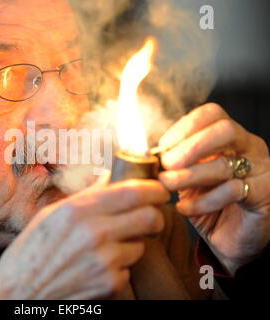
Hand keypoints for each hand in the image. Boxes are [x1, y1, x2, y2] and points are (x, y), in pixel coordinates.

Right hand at [0, 177, 168, 298]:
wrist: (18, 293)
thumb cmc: (30, 252)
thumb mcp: (51, 215)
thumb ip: (85, 197)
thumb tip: (109, 180)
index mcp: (78, 211)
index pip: (132, 192)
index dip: (154, 189)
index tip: (159, 190)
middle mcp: (95, 234)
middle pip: (150, 217)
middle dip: (154, 216)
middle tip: (148, 218)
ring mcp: (104, 262)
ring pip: (140, 246)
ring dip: (131, 244)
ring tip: (107, 248)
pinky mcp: (109, 285)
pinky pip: (127, 270)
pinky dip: (118, 267)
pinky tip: (96, 267)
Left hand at [158, 103, 269, 275]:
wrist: (230, 237)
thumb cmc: (207, 202)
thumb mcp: (188, 177)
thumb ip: (177, 162)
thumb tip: (152, 153)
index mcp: (230, 137)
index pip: (212, 114)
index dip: (185, 127)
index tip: (162, 147)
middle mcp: (249, 147)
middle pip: (224, 129)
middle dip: (190, 146)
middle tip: (167, 164)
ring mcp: (261, 169)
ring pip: (223, 164)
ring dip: (188, 175)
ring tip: (167, 185)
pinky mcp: (264, 194)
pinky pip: (231, 192)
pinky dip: (201, 201)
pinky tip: (184, 208)